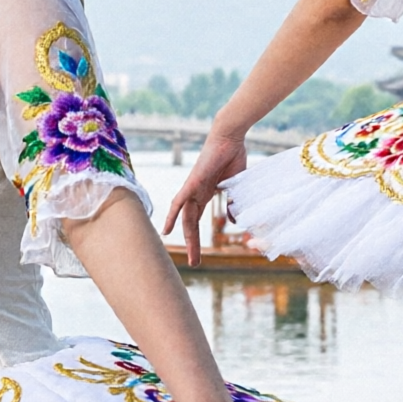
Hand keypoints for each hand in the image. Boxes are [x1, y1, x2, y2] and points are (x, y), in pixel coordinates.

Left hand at [162, 130, 249, 267]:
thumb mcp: (234, 187)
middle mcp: (195, 194)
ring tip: (191, 256)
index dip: (196, 238)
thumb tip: (232, 220)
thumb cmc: (233, 157)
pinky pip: (179, 201)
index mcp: (205, 195)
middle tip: (194, 263)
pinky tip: (167, 230)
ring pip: (185, 218)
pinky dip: (172, 215)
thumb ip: (232, 203)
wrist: (230, 138)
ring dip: (187, 238)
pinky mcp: (192, 182)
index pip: (197, 222)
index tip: (198, 255)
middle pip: (190, 224)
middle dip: (192, 244)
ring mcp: (192, 188)